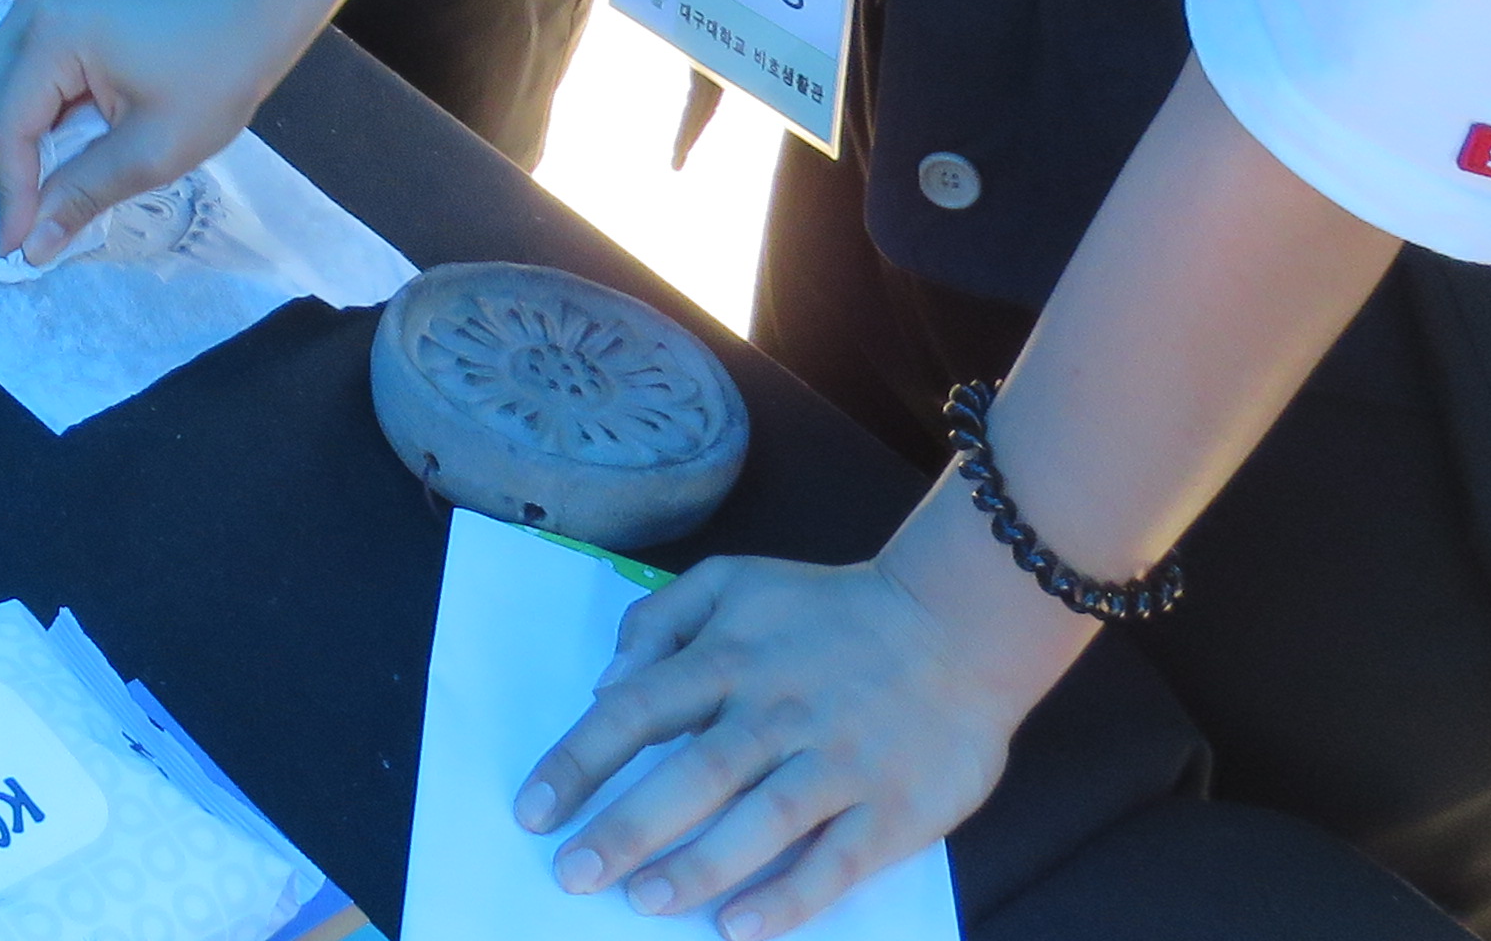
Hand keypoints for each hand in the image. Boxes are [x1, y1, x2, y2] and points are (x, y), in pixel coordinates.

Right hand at [0, 0, 305, 268]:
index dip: (8, 193)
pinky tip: (71, 137)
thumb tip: (32, 249)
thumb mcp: (153, 151)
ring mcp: (37, 5)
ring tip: (59, 171)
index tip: (17, 247)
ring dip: (10, 138)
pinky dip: (28, 114)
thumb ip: (82, 195)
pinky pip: (14, 72)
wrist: (251, 10)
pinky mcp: (52, 11)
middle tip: (37, 202)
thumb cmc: (214, 77)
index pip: (3, 126)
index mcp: (50, 36)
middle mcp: (28, 11)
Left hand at [515, 551, 1054, 936]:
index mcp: (729, 659)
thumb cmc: (829, 612)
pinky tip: (740, 927)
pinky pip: (835, 860)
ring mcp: (837, 762)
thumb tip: (605, 681)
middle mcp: (777, 712)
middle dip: (626, 827)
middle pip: (691, 774)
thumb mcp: (734, 582)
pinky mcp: (894, 808)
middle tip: (572, 874)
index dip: (579, 763)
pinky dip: (788, 897)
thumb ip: (662, 621)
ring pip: (760, 820)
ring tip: (645, 901)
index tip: (533, 812)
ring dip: (699, 866)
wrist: (957, 624)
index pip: (635, 712)